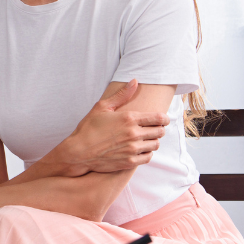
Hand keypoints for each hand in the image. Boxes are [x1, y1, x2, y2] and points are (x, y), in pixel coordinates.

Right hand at [53, 80, 168, 175]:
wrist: (79, 152)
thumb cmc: (89, 128)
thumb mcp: (102, 107)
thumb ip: (121, 95)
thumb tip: (134, 81)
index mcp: (129, 118)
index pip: (159, 118)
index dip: (164, 118)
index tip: (163, 119)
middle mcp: (134, 134)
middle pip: (160, 132)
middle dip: (159, 129)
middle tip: (153, 129)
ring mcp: (133, 149)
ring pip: (155, 145)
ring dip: (153, 141)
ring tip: (146, 139)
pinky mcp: (130, 162)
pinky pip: (148, 157)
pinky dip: (147, 153)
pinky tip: (140, 149)